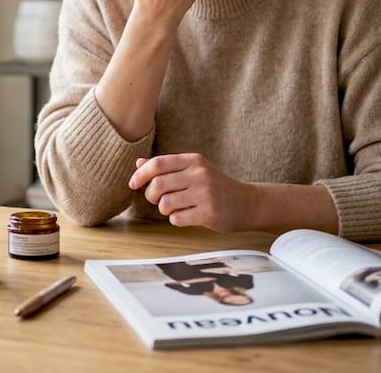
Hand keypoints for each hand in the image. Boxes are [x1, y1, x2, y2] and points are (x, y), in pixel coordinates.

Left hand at [128, 153, 256, 232]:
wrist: (247, 203)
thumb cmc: (215, 186)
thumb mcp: (194, 170)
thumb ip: (167, 167)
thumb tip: (139, 163)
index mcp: (193, 160)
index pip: (158, 163)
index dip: (140, 174)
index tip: (133, 184)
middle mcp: (199, 174)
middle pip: (158, 184)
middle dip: (150, 195)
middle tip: (155, 199)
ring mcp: (205, 194)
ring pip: (165, 203)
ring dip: (164, 209)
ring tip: (175, 208)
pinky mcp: (209, 213)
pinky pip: (177, 219)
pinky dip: (176, 219)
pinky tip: (186, 216)